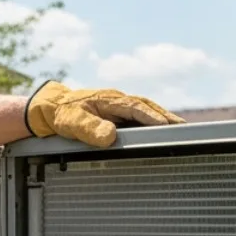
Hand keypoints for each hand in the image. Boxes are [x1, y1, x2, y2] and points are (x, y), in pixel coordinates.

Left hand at [25, 81, 184, 147]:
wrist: (48, 109)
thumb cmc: (60, 115)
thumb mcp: (71, 123)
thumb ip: (89, 129)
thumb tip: (110, 136)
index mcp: (109, 100)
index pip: (137, 108)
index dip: (152, 117)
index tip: (168, 126)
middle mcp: (118, 101)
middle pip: (148, 108)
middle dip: (167, 118)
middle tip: (186, 130)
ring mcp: (118, 108)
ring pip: (146, 112)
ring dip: (163, 121)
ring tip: (181, 133)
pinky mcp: (117, 115)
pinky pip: (139, 119)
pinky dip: (152, 125)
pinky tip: (161, 135)